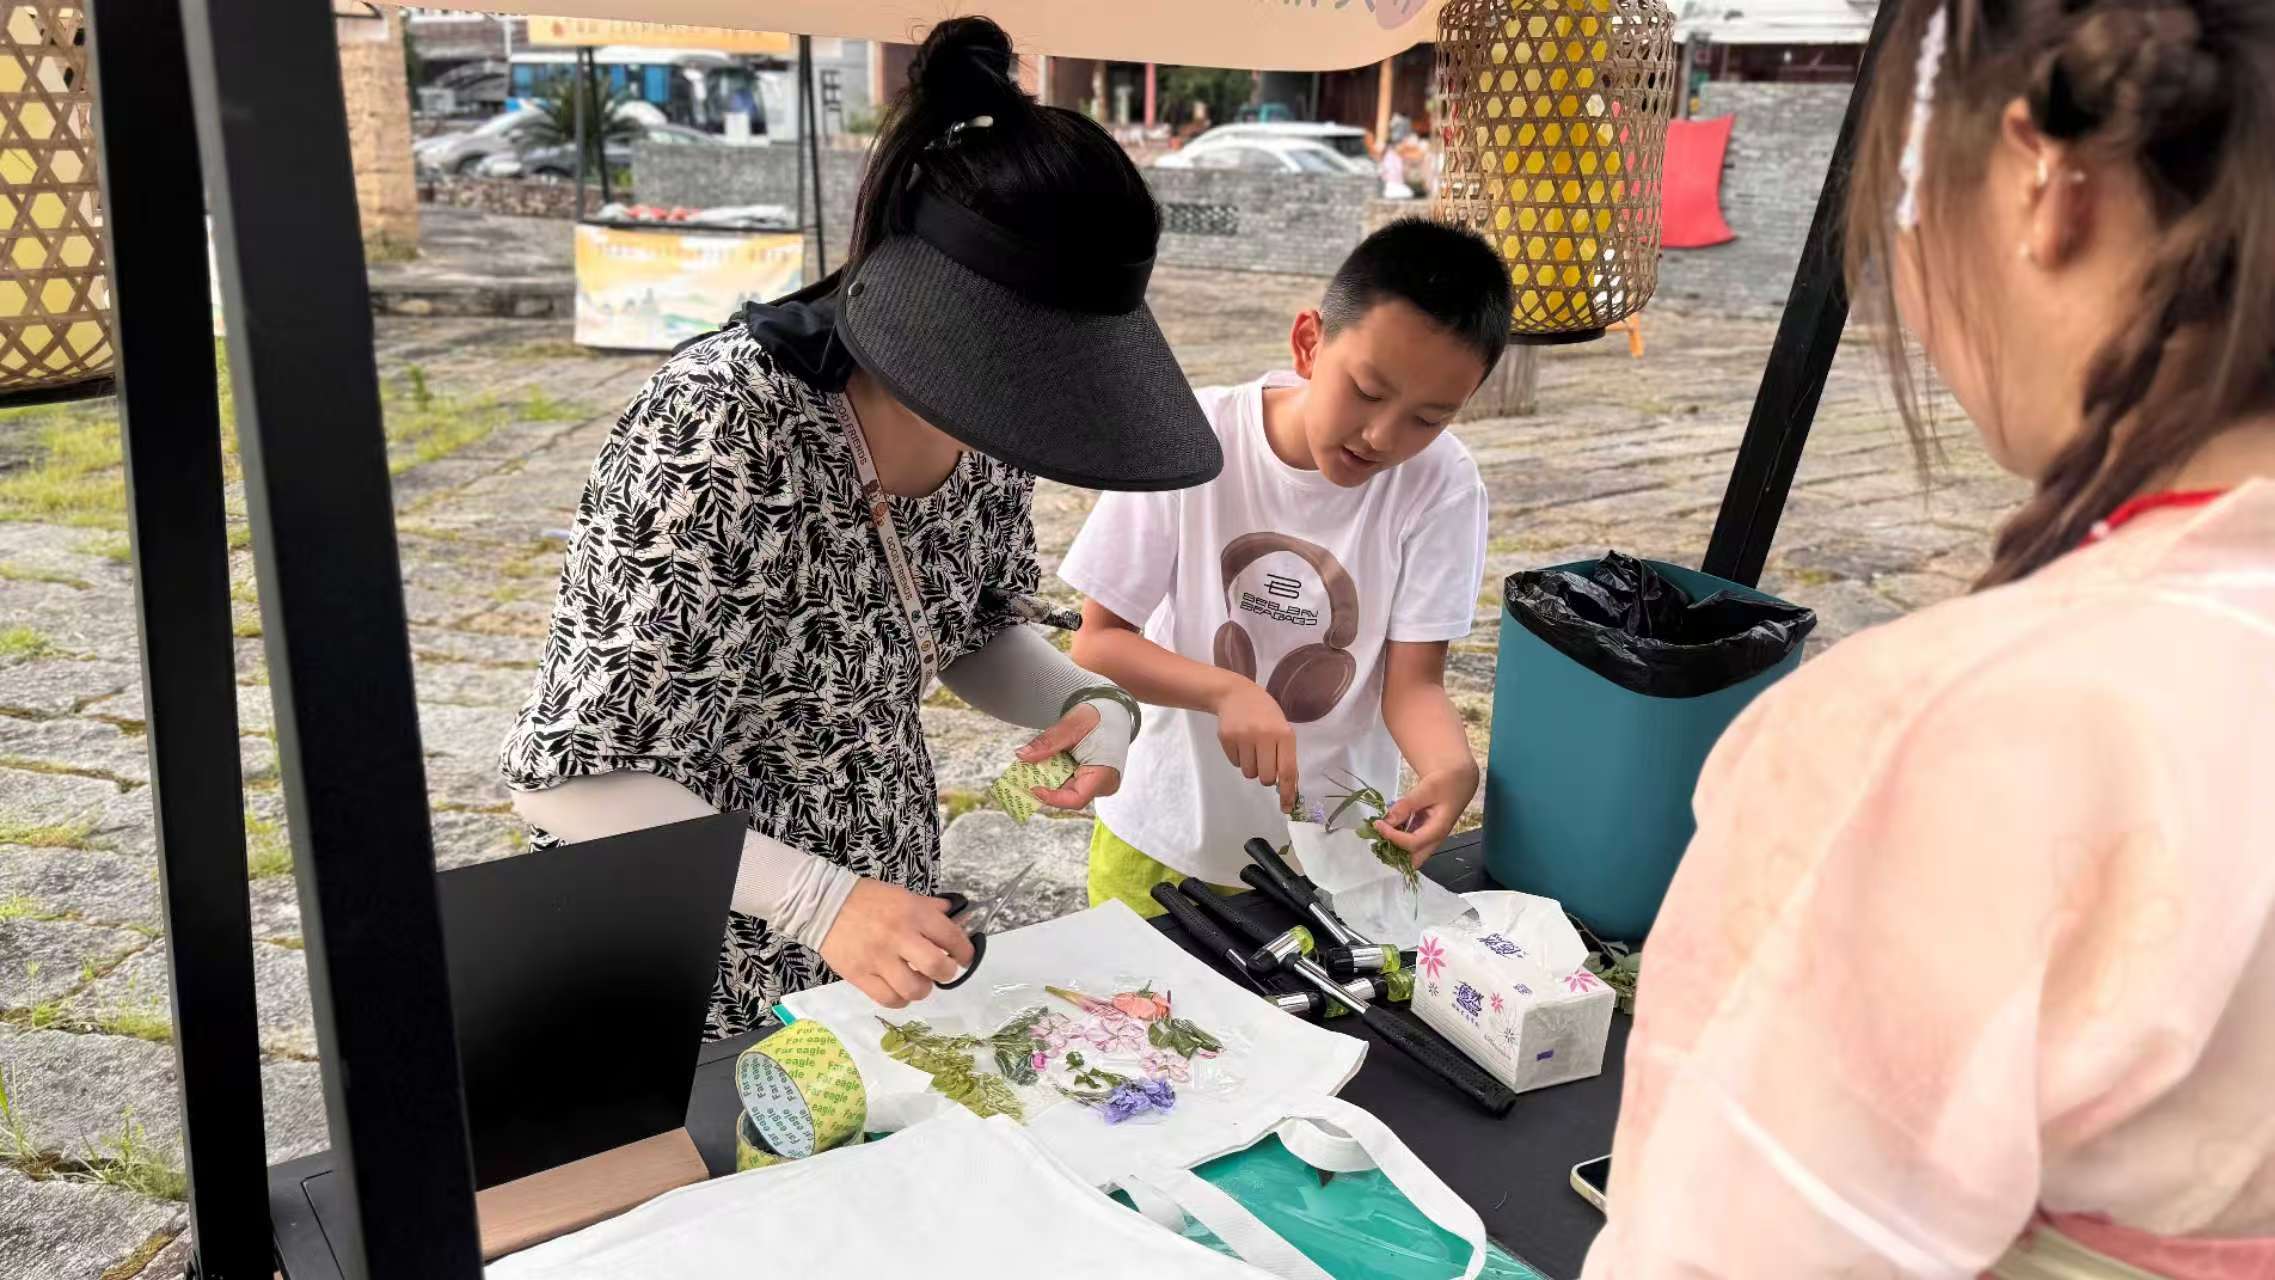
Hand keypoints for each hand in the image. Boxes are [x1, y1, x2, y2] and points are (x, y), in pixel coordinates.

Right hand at [817, 878, 974, 1008]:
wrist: (824, 904)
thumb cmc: (867, 898)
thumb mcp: (903, 895)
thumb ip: (929, 908)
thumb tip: (957, 917)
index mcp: (913, 913)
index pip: (952, 937)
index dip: (965, 952)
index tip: (964, 958)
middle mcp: (899, 936)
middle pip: (937, 967)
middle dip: (946, 973)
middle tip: (940, 971)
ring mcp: (878, 958)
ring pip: (914, 989)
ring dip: (922, 989)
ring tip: (917, 981)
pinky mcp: (860, 975)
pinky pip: (888, 999)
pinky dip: (900, 1000)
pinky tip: (899, 990)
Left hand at [1016, 702, 1121, 809]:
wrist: (1112, 712)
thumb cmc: (1097, 717)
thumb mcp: (1071, 726)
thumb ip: (1048, 743)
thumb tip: (1021, 755)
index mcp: (1104, 774)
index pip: (1076, 799)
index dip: (1052, 798)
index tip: (1032, 787)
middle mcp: (1103, 785)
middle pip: (1069, 796)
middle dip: (1046, 786)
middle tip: (1024, 775)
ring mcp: (1098, 785)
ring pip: (1068, 791)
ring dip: (1049, 780)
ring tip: (1033, 766)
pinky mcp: (1091, 780)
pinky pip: (1071, 784)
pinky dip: (1056, 775)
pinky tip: (1045, 763)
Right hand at [1212, 678, 1297, 813]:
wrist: (1236, 694)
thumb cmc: (1265, 714)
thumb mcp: (1281, 729)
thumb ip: (1285, 755)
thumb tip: (1286, 787)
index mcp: (1284, 734)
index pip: (1288, 771)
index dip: (1288, 792)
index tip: (1286, 807)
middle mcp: (1264, 736)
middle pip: (1266, 778)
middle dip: (1266, 777)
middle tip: (1264, 762)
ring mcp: (1243, 737)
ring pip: (1249, 773)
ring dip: (1251, 767)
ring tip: (1251, 748)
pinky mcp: (1226, 738)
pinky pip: (1235, 764)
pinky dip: (1239, 758)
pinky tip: (1240, 742)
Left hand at [1372, 766, 1478, 865]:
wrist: (1460, 779)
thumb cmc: (1447, 783)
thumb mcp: (1427, 789)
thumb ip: (1407, 805)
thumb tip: (1387, 820)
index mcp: (1438, 830)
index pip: (1412, 843)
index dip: (1393, 837)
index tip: (1378, 824)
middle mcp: (1434, 839)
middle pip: (1413, 860)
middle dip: (1394, 853)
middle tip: (1378, 836)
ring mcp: (1429, 838)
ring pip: (1410, 854)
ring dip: (1394, 846)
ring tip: (1380, 829)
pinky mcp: (1424, 833)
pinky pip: (1409, 843)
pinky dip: (1397, 837)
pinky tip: (1388, 825)